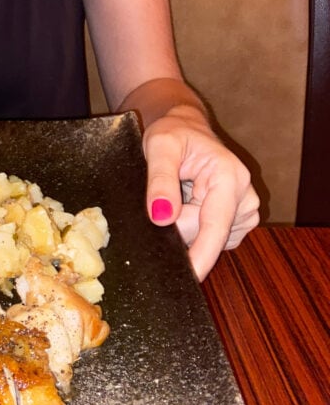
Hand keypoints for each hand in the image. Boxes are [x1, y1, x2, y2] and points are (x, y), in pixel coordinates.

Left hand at [142, 107, 259, 279]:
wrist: (186, 127)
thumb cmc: (174, 133)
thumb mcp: (159, 146)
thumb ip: (160, 180)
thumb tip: (162, 217)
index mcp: (230, 177)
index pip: (214, 227)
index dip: (201, 255)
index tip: (190, 276)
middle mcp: (245, 196)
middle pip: (205, 234)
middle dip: (179, 225)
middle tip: (163, 195)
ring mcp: (244, 211)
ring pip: (207, 238)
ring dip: (186, 224)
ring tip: (180, 192)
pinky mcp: (237, 220)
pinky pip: (210, 236)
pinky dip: (193, 226)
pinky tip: (188, 202)